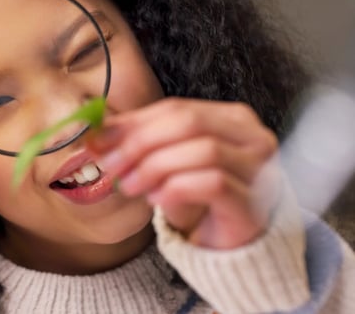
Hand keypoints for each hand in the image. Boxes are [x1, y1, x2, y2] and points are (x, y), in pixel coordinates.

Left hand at [88, 98, 279, 248]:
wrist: (228, 247)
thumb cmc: (197, 200)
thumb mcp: (164, 164)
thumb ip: (136, 143)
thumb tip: (95, 134)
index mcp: (232, 118)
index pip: (176, 108)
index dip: (133, 123)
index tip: (99, 141)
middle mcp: (254, 138)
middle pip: (190, 123)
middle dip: (141, 143)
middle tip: (111, 165)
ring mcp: (260, 170)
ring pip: (204, 150)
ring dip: (156, 167)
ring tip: (131, 186)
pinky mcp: (254, 203)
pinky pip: (213, 183)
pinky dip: (177, 187)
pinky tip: (157, 198)